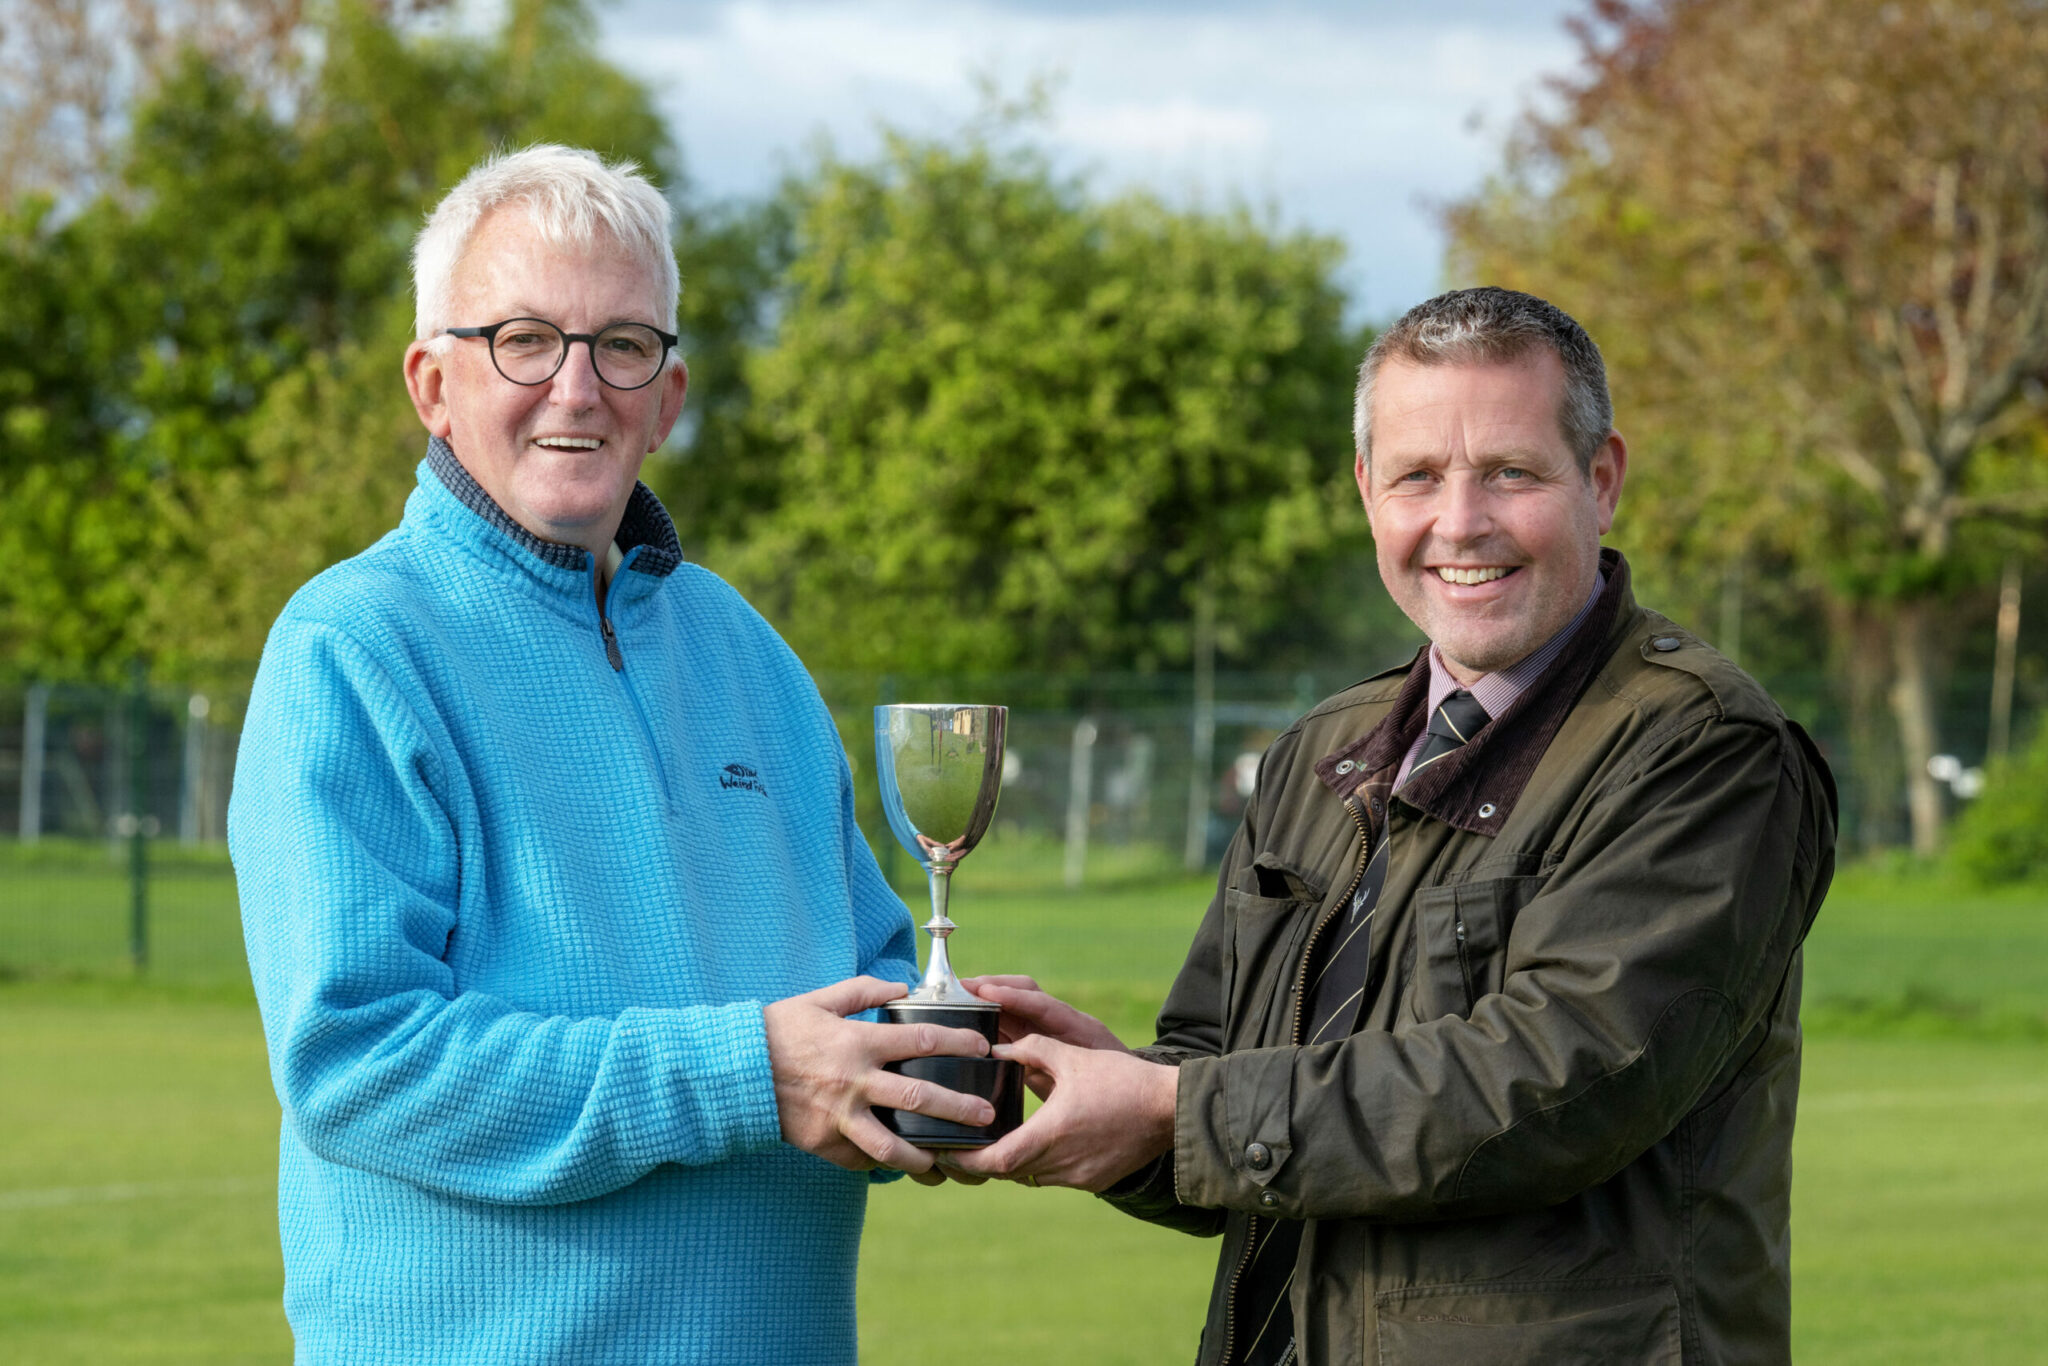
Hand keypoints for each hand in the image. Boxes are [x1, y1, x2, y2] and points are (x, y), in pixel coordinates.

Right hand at [764, 976, 994, 1174]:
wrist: (737, 1073)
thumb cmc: (779, 1032)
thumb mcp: (820, 1001)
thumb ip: (863, 990)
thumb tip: (901, 987)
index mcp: (858, 1043)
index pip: (920, 1040)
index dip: (957, 1043)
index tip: (983, 1047)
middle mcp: (855, 1082)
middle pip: (919, 1096)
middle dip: (958, 1108)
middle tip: (986, 1114)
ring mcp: (841, 1117)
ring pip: (892, 1144)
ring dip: (924, 1154)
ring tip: (948, 1158)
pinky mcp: (826, 1144)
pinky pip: (861, 1158)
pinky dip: (882, 1163)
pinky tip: (903, 1166)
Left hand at [943, 1034, 1175, 1192]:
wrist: (1170, 1109)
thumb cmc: (1122, 1080)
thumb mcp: (1073, 1057)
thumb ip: (1032, 1050)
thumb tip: (999, 1050)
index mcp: (1051, 1134)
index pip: (995, 1162)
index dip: (967, 1160)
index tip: (947, 1153)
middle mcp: (1061, 1164)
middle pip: (1008, 1173)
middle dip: (983, 1161)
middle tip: (962, 1146)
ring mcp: (1079, 1177)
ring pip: (1030, 1177)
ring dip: (1013, 1162)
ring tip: (995, 1141)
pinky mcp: (1094, 1182)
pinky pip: (1055, 1178)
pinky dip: (1040, 1164)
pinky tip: (1038, 1142)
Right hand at [961, 975, 1126, 1099]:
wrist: (1136, 1099)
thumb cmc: (1112, 1093)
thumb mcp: (1084, 1084)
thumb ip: (1052, 1074)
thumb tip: (1015, 1067)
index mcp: (1077, 1028)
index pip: (1041, 1004)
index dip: (1012, 997)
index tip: (983, 991)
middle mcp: (1060, 1022)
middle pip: (1023, 994)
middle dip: (992, 987)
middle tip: (959, 987)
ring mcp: (1050, 1030)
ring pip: (1015, 1007)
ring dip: (986, 1001)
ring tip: (954, 1000)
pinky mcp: (1040, 1041)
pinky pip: (1014, 1025)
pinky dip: (990, 1021)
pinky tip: (967, 1027)